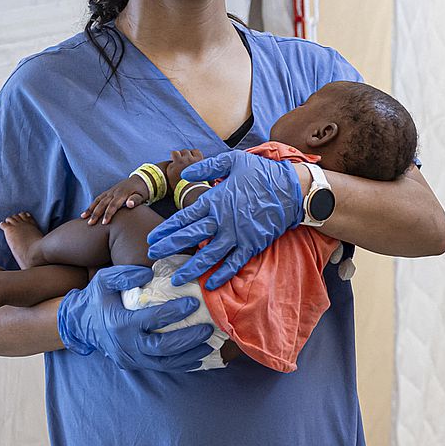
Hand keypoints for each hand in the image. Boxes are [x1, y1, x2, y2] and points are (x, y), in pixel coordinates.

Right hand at [57, 270, 212, 371]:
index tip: (194, 302)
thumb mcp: (104, 280)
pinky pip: (161, 368)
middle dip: (188, 339)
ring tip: (208, 345)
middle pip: (162, 348)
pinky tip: (198, 357)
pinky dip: (181, 365)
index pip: (151, 320)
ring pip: (164, 363)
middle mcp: (125, 345)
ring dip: (189, 355)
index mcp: (119, 323)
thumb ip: (124, 275)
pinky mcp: (134, 365)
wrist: (79, 325)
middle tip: (208, 329)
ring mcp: (130, 358)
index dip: (174, 312)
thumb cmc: (96, 299)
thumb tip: (147, 274)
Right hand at [84, 176, 148, 225]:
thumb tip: (130, 204)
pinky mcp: (108, 192)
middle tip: (90, 223)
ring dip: (90, 209)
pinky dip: (92, 205)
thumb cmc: (142, 191)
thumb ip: (136, 200)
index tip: (104, 223)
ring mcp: (110, 191)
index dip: (108, 214)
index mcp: (122, 194)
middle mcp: (114, 192)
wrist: (141, 179)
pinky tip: (86, 212)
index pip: (113, 205)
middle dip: (96, 213)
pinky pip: (98, 198)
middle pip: (103, 203)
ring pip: (98, 200)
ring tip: (83, 217)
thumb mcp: (142, 195)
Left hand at [147, 151, 304, 289]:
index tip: (152, 238)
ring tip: (176, 278)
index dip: (166, 229)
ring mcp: (237, 235)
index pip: (184, 217)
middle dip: (169, 247)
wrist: (292, 190)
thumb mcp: (233, 160)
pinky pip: (234, 263)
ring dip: (191, 268)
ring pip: (209, 256)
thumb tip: (185, 173)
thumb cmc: (262, 173)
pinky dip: (222, 275)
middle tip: (153, 256)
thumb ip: (207, 166)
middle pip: (190, 237)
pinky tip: (210, 285)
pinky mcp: (252, 244)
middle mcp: (222, 220)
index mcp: (215, 200)